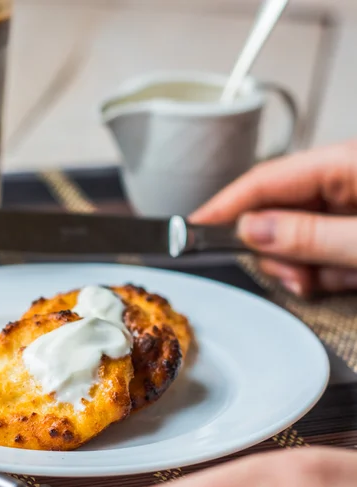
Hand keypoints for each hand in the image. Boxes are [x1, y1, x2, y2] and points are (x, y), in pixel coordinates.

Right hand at [189, 141, 356, 296]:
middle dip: (279, 254)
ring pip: (294, 239)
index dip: (224, 206)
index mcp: (345, 163)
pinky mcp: (352, 227)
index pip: (264, 180)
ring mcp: (348, 203)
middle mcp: (341, 178)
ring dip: (310, 269)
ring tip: (345, 276)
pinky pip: (319, 252)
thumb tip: (250, 230)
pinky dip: (329, 272)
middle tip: (297, 278)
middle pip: (275, 214)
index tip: (191, 229)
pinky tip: (351, 274)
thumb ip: (309, 235)